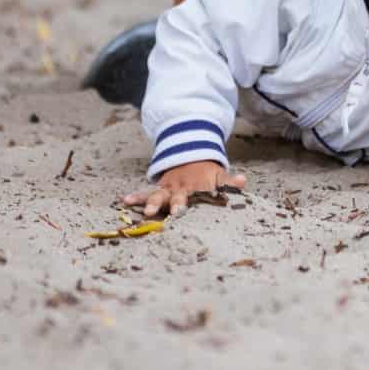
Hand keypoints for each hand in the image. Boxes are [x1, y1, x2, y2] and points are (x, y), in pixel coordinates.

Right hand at [122, 160, 245, 217]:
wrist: (189, 156)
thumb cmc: (207, 173)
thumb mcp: (220, 175)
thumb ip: (229, 182)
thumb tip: (243, 180)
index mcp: (198, 187)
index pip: (200, 195)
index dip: (201, 201)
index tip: (202, 208)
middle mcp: (181, 188)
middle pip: (178, 197)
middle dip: (176, 205)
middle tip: (175, 213)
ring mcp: (168, 189)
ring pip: (159, 195)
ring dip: (153, 202)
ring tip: (146, 211)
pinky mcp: (159, 190)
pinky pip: (146, 193)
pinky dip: (136, 196)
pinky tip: (125, 200)